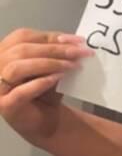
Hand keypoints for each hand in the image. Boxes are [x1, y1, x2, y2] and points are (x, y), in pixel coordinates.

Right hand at [0, 28, 90, 143]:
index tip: (77, 40)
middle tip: (79, 52)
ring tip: (72, 66)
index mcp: (4, 51)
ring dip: (49, 63)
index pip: (23, 37)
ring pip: (17, 67)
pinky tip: (58, 78)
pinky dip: (40, 82)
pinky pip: (19, 92)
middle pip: (21, 50)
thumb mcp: (51, 64)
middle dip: (54, 49)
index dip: (50, 36)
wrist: (46, 120)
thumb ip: (55, 51)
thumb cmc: (46, 89)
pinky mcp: (4, 106)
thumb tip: (72, 40)